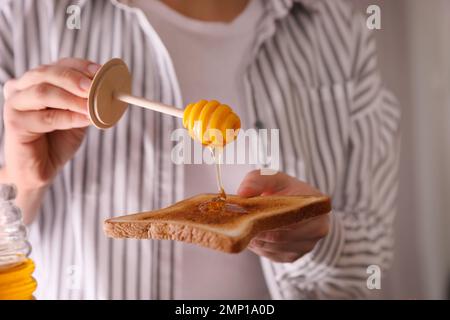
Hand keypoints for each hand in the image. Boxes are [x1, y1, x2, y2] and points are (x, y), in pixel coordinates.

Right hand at [2, 58, 99, 190]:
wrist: (42, 169)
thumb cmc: (59, 139)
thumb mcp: (78, 114)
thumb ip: (87, 100)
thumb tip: (108, 88)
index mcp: (36, 80)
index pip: (59, 65)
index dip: (81, 66)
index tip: (101, 71)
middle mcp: (21, 88)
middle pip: (47, 73)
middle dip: (74, 78)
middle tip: (95, 86)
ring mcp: (15, 104)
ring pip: (44, 92)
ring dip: (72, 98)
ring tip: (93, 106)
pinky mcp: (15, 123)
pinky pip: (46, 117)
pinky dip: (69, 117)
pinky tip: (85, 119)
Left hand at [238, 170, 329, 262]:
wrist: (289, 201)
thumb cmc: (283, 188)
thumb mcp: (272, 177)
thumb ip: (257, 180)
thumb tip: (243, 193)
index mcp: (318, 209)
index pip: (292, 219)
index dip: (269, 219)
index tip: (251, 215)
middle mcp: (317, 231)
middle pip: (281, 237)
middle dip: (259, 231)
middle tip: (242, 223)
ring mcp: (305, 247)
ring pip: (274, 249)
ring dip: (256, 240)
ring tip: (245, 227)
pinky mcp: (292, 256)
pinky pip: (271, 255)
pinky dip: (259, 247)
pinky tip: (252, 235)